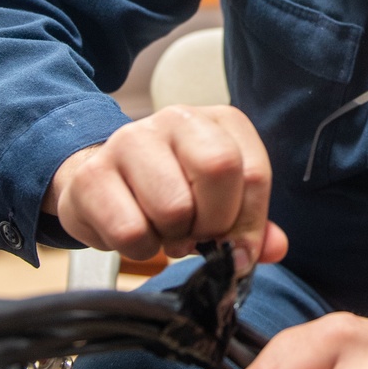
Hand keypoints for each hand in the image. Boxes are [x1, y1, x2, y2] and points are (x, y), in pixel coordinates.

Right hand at [42, 104, 287, 268]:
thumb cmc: (172, 191)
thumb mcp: (221, 202)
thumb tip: (275, 249)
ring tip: (163, 231)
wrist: (100, 182)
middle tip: (195, 236)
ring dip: (172, 239)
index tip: (236, 247)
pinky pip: (130, 231)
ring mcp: (129, 140)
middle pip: (217, 170)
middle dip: (212, 223)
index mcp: (219, 122)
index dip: (249, 223)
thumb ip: (252, 226)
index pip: (253, 173)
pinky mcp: (92, 175)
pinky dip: (139, 249)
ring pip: (172, 206)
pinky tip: (136, 234)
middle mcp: (176, 119)